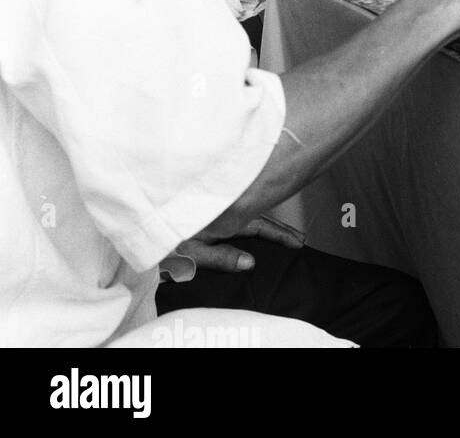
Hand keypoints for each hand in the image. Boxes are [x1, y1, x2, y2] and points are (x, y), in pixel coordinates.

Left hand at [180, 215, 306, 269]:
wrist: (147, 216)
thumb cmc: (168, 235)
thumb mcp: (193, 251)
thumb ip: (222, 257)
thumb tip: (250, 263)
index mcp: (227, 220)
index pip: (260, 227)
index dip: (280, 235)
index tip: (298, 242)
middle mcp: (228, 212)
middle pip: (260, 218)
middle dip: (281, 229)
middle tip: (299, 238)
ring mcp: (222, 210)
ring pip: (251, 213)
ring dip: (269, 224)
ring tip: (284, 234)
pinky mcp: (214, 212)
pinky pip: (241, 214)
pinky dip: (253, 220)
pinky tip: (255, 225)